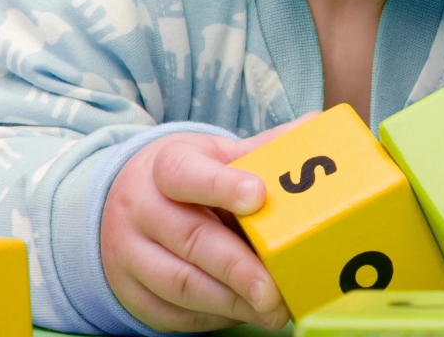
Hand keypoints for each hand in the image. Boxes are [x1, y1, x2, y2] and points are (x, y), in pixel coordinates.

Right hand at [101, 116, 312, 331]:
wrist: (127, 201)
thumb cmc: (188, 178)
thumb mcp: (217, 154)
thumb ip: (263, 148)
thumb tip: (315, 126)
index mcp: (166, 166)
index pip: (187, 174)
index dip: (222, 185)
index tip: (258, 196)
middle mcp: (141, 208)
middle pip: (191, 239)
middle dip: (238, 269)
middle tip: (275, 290)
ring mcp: (129, 254)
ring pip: (180, 283)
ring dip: (231, 302)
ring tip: (272, 311)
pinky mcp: (129, 292)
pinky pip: (171, 312)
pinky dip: (212, 317)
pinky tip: (243, 313)